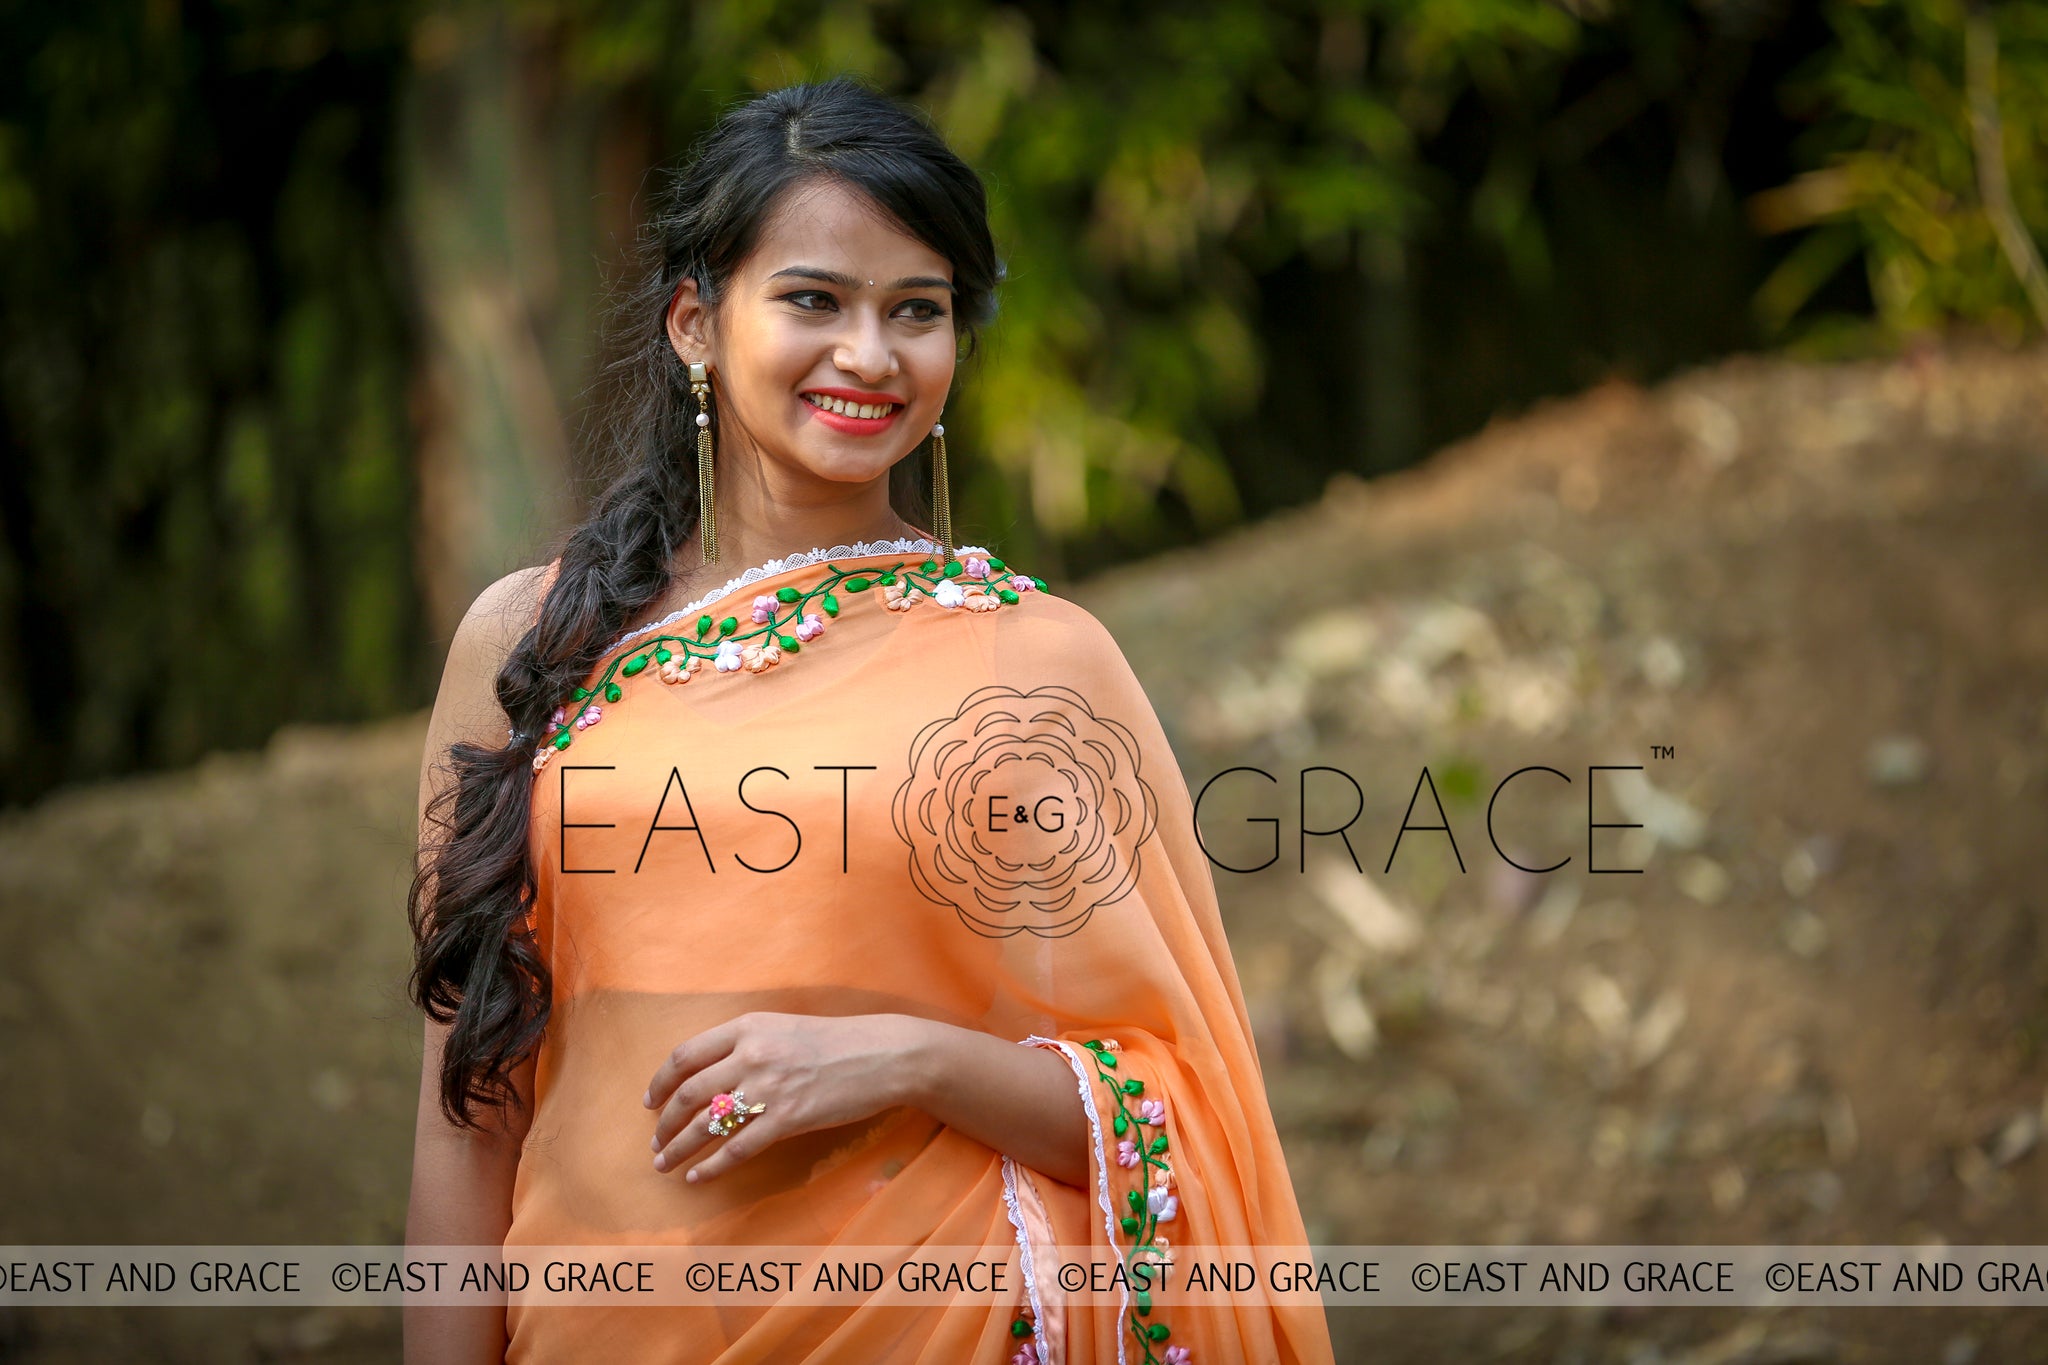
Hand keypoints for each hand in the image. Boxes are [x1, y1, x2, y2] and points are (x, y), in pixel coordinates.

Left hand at [643, 1011, 924, 1183]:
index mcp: (748, 1027)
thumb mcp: (783, 1028)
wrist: (882, 1054)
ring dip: (680, 1148)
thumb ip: (745, 1043)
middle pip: (690, 1093)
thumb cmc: (833, 1042)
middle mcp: (752, 1054)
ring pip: (707, 1124)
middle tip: (656, 1142)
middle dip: (665, 1123)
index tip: (650, 1102)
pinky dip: (712, 1167)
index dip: (660, 1082)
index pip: (686, 1056)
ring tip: (665, 1164)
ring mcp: (770, 1088)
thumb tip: (707, 1074)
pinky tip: (698, 1177)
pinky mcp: (788, 1118)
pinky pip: (737, 1149)